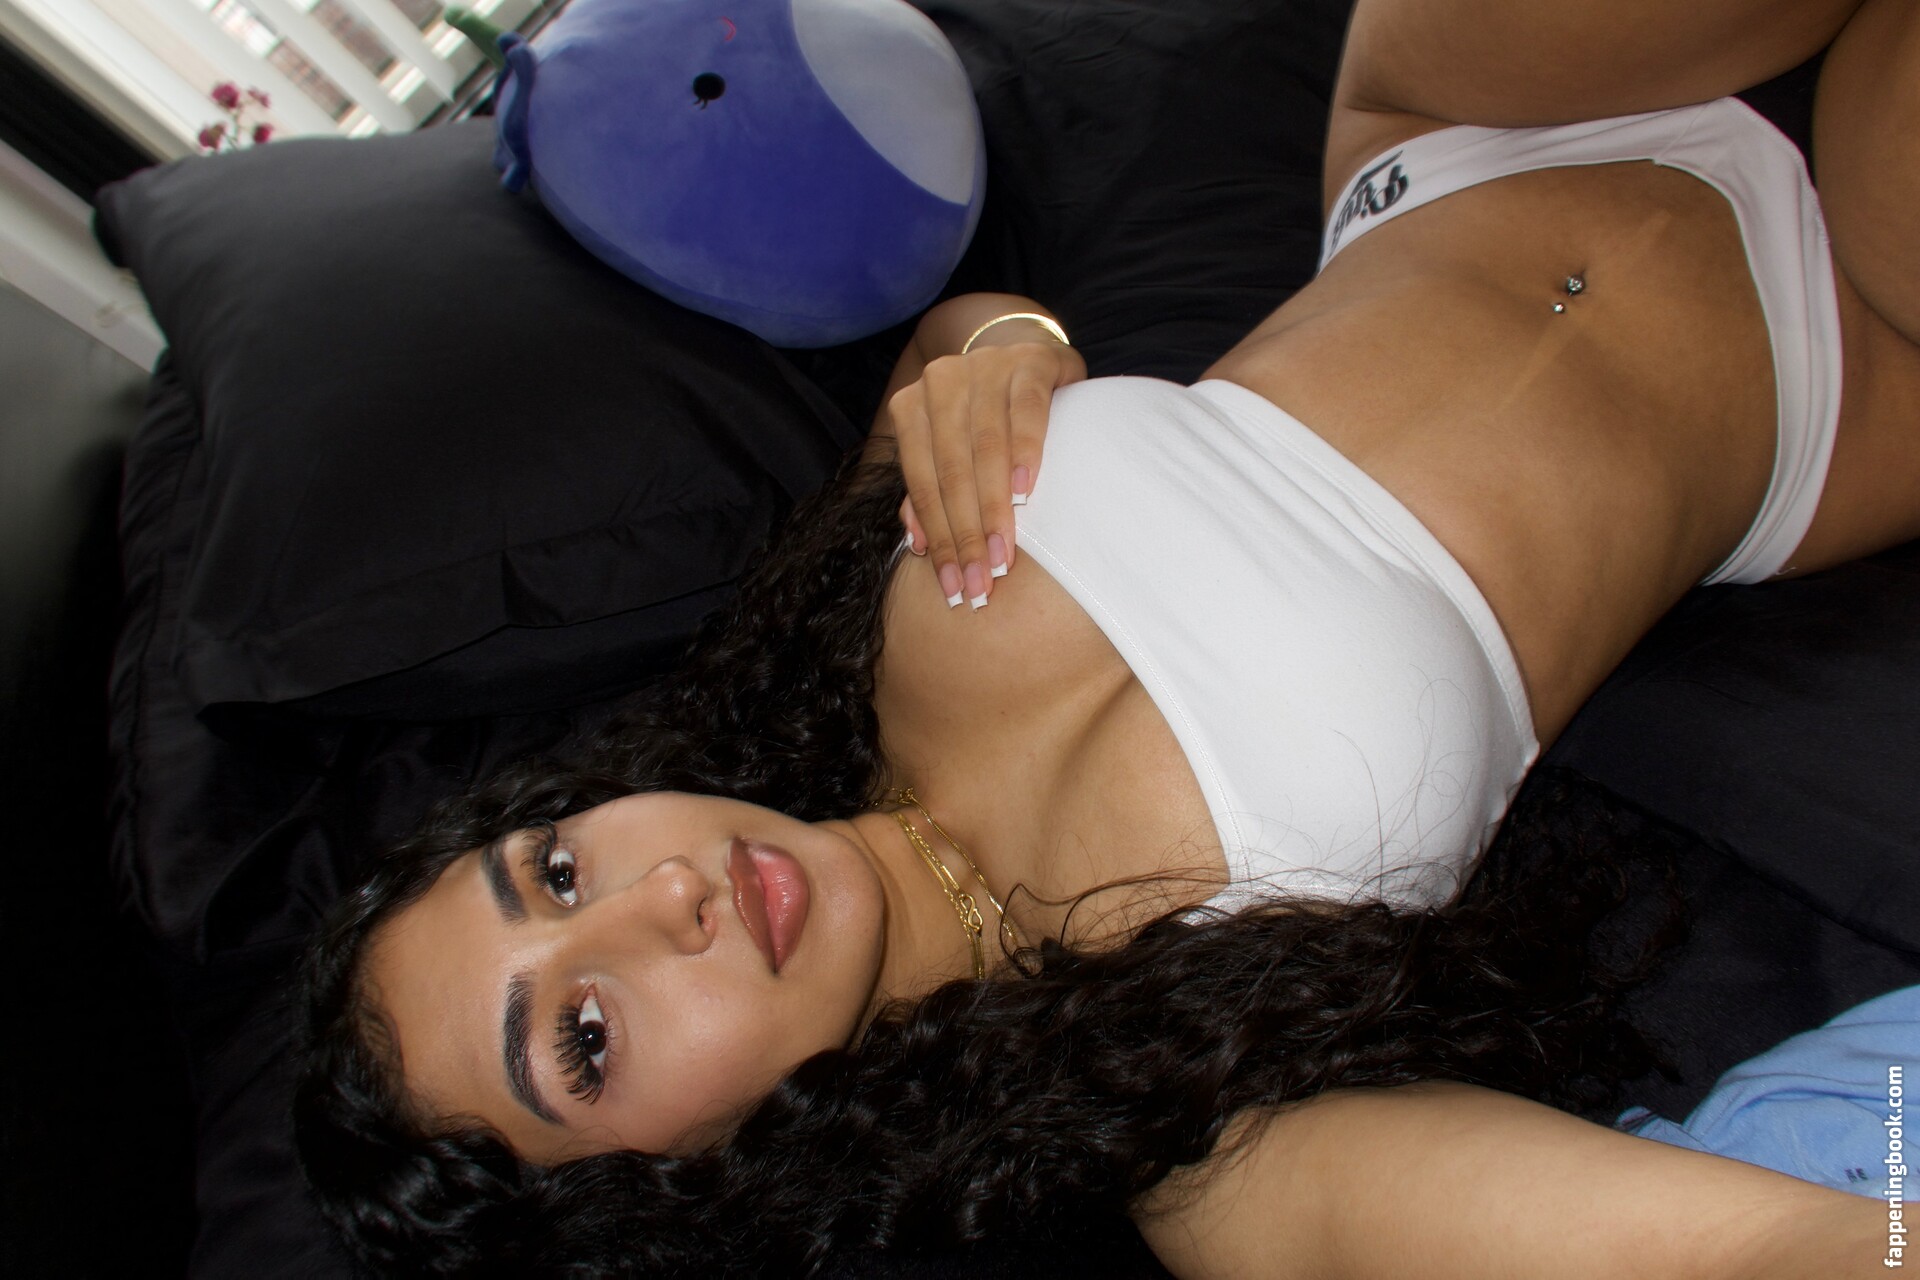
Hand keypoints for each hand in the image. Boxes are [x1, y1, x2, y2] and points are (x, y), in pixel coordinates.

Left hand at [884, 337, 1086, 608]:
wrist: (1024, 350)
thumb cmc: (984, 417)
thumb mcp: (949, 449)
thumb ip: (928, 490)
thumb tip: (917, 544)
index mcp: (912, 406)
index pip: (921, 482)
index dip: (938, 538)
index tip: (956, 586)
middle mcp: (942, 382)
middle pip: (951, 470)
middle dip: (966, 533)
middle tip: (981, 582)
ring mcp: (985, 367)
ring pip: (984, 447)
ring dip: (993, 507)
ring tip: (1003, 554)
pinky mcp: (1029, 362)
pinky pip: (1025, 412)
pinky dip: (1024, 454)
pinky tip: (1025, 493)